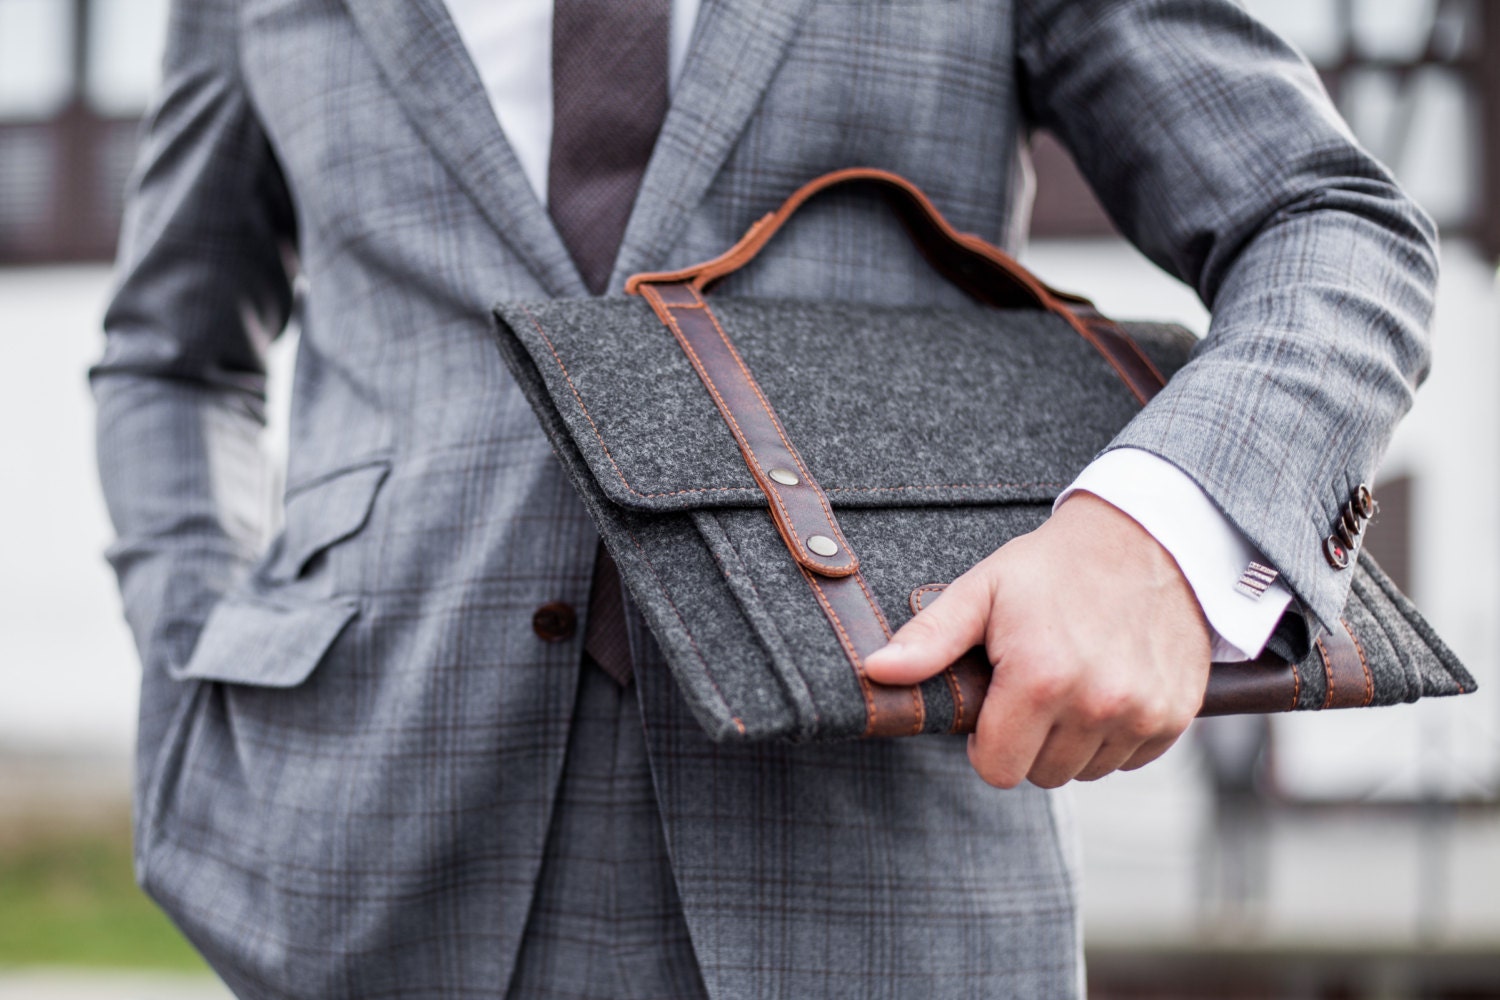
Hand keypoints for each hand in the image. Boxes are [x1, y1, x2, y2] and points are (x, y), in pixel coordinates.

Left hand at [863, 492, 1210, 787]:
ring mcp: (1143, 712)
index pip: (997, 769)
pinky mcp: (1177, 715)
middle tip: (1034, 687)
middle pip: (1042, 774)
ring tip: (1073, 680)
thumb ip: (929, 638)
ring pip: (1086, 771)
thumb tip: (876, 672)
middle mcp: (1097, 704)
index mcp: (1040, 679)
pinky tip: (1109, 685)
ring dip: (1073, 740)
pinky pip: (1130, 758)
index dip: (987, 743)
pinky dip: (1115, 734)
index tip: (995, 706)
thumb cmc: (1054, 566)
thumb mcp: (983, 590)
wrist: (1147, 537)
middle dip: (1028, 741)